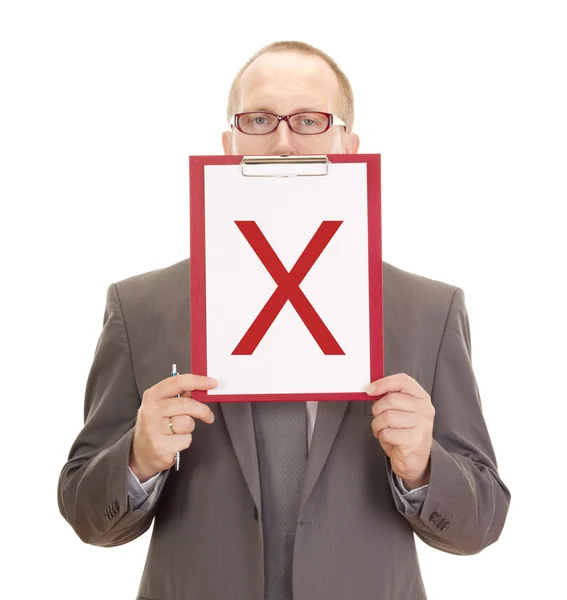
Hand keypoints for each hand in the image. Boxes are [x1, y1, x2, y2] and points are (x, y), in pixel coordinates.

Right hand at [129, 374, 216, 481]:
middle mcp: (150, 411)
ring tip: (178, 431)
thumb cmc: (156, 425)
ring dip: (189, 428)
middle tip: (208, 416)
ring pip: (187, 423)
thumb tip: (200, 387)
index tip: (212, 383)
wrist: (141, 452)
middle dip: (202, 410)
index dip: (197, 381)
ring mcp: (153, 429)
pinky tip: (174, 442)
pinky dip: (184, 441)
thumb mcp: (162, 406)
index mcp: (152, 396)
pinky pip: (185, 439)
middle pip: (186, 404)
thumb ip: (180, 395)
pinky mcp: (160, 446)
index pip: (177, 382)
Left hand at [366, 373, 433, 488]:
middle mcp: (424, 409)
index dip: (383, 383)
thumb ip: (390, 397)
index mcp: (421, 397)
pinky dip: (382, 436)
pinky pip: (387, 432)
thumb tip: (371, 388)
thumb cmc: (405, 432)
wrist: (415, 460)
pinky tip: (389, 438)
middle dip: (377, 409)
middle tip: (379, 417)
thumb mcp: (401, 410)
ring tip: (383, 429)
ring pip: (387, 417)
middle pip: (391, 399)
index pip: (402, 380)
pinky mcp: (414, 440)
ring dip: (378, 425)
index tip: (370, 390)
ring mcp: (421, 425)